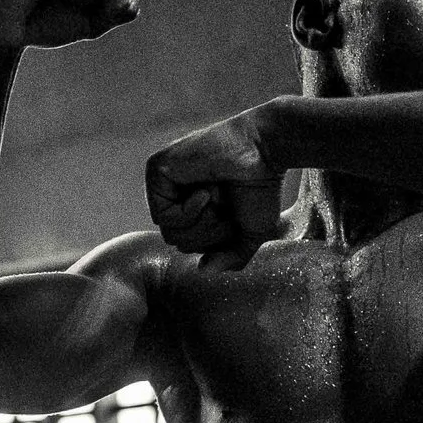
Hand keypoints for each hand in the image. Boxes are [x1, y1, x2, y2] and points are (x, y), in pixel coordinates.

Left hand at [147, 105, 285, 269]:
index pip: (187, 244)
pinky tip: (205, 190)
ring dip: (203, 222)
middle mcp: (173, 194)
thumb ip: (230, 257)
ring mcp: (162, 181)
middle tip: (226, 205)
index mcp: (190, 206)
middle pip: (177, 241)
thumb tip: (202, 271)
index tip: (233, 216)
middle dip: (209, 233)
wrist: (266, 151)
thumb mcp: (248, 233)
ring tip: (217, 196)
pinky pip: (162, 215)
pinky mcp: (157, 170)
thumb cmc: (261, 188)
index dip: (215, 240)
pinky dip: (189, 210)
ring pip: (169, 232)